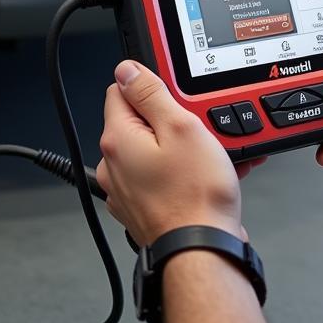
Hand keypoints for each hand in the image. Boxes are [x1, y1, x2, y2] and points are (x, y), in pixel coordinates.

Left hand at [96, 60, 246, 246]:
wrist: (204, 252)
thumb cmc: (195, 196)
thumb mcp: (181, 126)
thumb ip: (150, 93)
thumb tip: (126, 69)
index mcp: (117, 139)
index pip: (120, 89)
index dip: (151, 86)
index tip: (174, 96)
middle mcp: (113, 166)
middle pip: (139, 121)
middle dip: (169, 119)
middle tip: (198, 129)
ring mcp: (126, 190)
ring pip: (153, 150)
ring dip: (180, 147)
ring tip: (209, 156)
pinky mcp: (143, 208)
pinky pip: (159, 176)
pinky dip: (180, 172)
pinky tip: (205, 177)